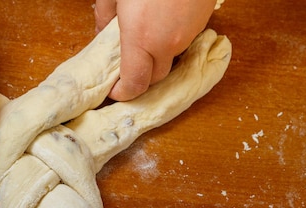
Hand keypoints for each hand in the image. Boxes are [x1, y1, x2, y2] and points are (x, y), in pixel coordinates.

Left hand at [94, 0, 215, 100]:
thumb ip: (104, 16)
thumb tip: (102, 34)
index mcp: (141, 39)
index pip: (135, 84)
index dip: (123, 92)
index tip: (114, 89)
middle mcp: (167, 43)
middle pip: (154, 77)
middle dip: (140, 76)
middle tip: (126, 66)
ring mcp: (189, 33)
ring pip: (171, 58)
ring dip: (157, 57)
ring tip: (144, 40)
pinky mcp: (203, 21)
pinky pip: (185, 40)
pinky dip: (172, 39)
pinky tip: (162, 22)